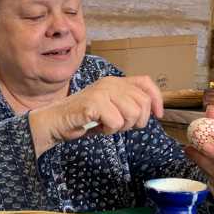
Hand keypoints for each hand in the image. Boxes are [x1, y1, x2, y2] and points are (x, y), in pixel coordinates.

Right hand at [28, 76, 162, 155]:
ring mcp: (102, 91)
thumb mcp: (109, 108)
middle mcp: (110, 83)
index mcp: (115, 82)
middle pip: (142, 103)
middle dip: (136, 121)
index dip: (156, 99)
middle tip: (119, 125)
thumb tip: (151, 111)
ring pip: (132, 114)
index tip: (158, 115)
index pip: (145, 83)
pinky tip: (97, 127)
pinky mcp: (94, 103)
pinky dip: (108, 131)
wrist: (55, 121)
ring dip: (120, 127)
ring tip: (106, 125)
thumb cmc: (82, 118)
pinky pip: (116, 122)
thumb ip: (127, 104)